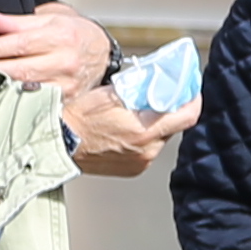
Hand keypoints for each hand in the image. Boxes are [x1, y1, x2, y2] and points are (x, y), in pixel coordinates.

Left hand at [0, 4, 113, 99]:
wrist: (101, 53)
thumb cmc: (73, 33)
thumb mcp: (49, 19)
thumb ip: (15, 22)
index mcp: (62, 36)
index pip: (22, 44)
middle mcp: (66, 62)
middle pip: (22, 69)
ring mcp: (66, 84)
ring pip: (27, 89)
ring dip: (2, 86)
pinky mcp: (65, 100)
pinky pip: (36, 102)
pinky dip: (17, 100)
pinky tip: (1, 96)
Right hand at [61, 84, 195, 178]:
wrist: (57, 144)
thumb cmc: (78, 118)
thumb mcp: (110, 93)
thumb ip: (138, 88)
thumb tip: (155, 80)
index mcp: (144, 130)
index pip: (187, 115)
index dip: (193, 99)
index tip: (191, 89)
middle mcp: (147, 150)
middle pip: (173, 126)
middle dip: (169, 110)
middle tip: (160, 96)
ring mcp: (141, 162)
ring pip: (160, 138)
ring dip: (154, 125)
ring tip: (136, 114)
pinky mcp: (133, 169)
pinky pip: (148, 150)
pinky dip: (143, 138)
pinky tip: (127, 130)